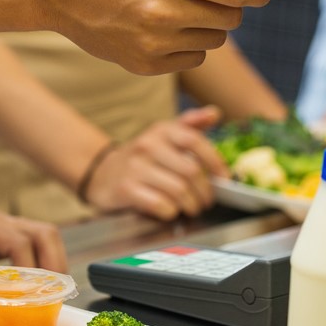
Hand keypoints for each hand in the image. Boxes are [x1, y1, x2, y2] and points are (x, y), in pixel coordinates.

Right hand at [40, 0, 271, 75]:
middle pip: (230, 19)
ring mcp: (153, 43)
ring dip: (208, 26)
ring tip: (178, 10)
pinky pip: (192, 59)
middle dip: (229, 6)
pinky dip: (188, 45)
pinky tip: (163, 29)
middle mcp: (162, 12)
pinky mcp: (145, 65)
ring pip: (215, 41)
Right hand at [85, 106, 229, 220]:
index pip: (195, 141)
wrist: (101, 172)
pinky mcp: (126, 189)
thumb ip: (190, 125)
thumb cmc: (142, 157)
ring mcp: (135, 167)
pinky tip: (170, 210)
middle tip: (207, 200)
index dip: (214, 161)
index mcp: (161, 130)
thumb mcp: (163, 136)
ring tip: (192, 207)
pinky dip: (171, 211)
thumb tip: (215, 113)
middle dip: (205, 191)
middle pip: (191, 171)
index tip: (224, 178)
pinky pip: (161, 205)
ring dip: (191, 204)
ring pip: (179, 190)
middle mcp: (148, 145)